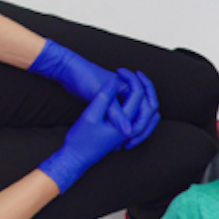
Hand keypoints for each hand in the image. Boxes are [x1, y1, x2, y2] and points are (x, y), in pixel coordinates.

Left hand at [29, 39, 160, 139]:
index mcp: (130, 90)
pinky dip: (119, 129)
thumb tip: (128, 132)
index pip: (147, 110)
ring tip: (119, 147)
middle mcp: (128, 94)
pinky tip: (111, 140)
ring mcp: (120, 98)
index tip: (128, 139)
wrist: (70, 71)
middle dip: (139, 132)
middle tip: (127, 145)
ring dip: (130, 132)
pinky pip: (122, 118)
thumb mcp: (101, 99)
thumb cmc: (85, 78)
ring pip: (133, 119)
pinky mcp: (111, 103)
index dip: (142, 127)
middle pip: (144, 115)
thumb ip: (116, 114)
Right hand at [39, 75, 155, 191]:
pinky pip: (135, 119)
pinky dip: (136, 107)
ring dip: (143, 98)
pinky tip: (126, 97)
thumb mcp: (90, 115)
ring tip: (136, 83)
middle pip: (149, 108)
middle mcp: (130, 129)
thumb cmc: (80, 139)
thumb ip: (105, 99)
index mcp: (126, 124)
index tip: (119, 70)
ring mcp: (125, 132)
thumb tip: (114, 83)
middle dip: (146, 89)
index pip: (139, 97)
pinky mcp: (119, 132)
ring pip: (144, 114)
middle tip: (137, 74)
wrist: (73, 157)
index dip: (132, 79)